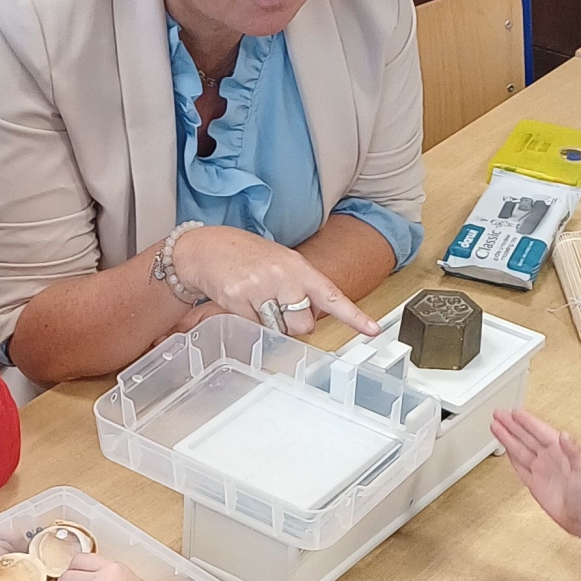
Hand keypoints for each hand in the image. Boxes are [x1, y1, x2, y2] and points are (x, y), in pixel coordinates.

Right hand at [177, 226, 377, 339]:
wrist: (208, 249)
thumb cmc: (247, 258)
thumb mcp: (281, 264)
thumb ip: (300, 287)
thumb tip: (311, 319)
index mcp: (299, 267)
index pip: (332, 296)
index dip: (354, 316)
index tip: (373, 330)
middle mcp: (284, 277)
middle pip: (304, 325)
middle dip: (294, 324)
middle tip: (278, 308)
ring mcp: (261, 289)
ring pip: (280, 331)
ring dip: (272, 325)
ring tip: (258, 302)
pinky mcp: (240, 300)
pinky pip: (255, 329)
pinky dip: (250, 323)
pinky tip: (243, 304)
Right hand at [490, 406, 580, 534]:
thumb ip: (574, 451)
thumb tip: (564, 435)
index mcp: (561, 451)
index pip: (540, 431)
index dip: (526, 422)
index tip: (514, 413)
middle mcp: (549, 458)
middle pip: (525, 437)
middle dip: (511, 425)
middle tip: (498, 414)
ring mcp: (541, 470)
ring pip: (519, 449)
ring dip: (507, 438)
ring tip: (495, 426)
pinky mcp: (534, 484)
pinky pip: (520, 467)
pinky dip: (511, 457)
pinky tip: (505, 448)